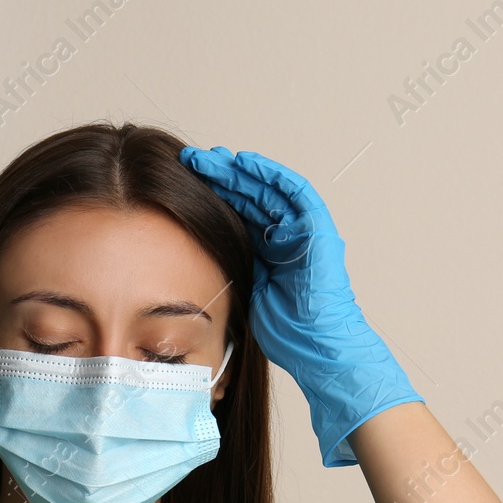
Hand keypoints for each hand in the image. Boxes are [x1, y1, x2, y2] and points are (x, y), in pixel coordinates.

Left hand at [179, 145, 422, 465]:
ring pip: (269, 190)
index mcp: (270, 252)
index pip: (239, 214)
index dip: (213, 197)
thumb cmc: (288, 331)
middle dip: (221, 177)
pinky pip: (294, 193)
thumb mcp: (247, 291)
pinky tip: (244, 163)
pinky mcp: (316, 229)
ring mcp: (303, 231)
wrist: (319, 346)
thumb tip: (194, 258)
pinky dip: (270, 175)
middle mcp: (287, 236)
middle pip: (251, 197)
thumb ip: (233, 267)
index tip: (183, 183)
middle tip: (191, 160)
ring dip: (240, 171)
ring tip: (211, 157)